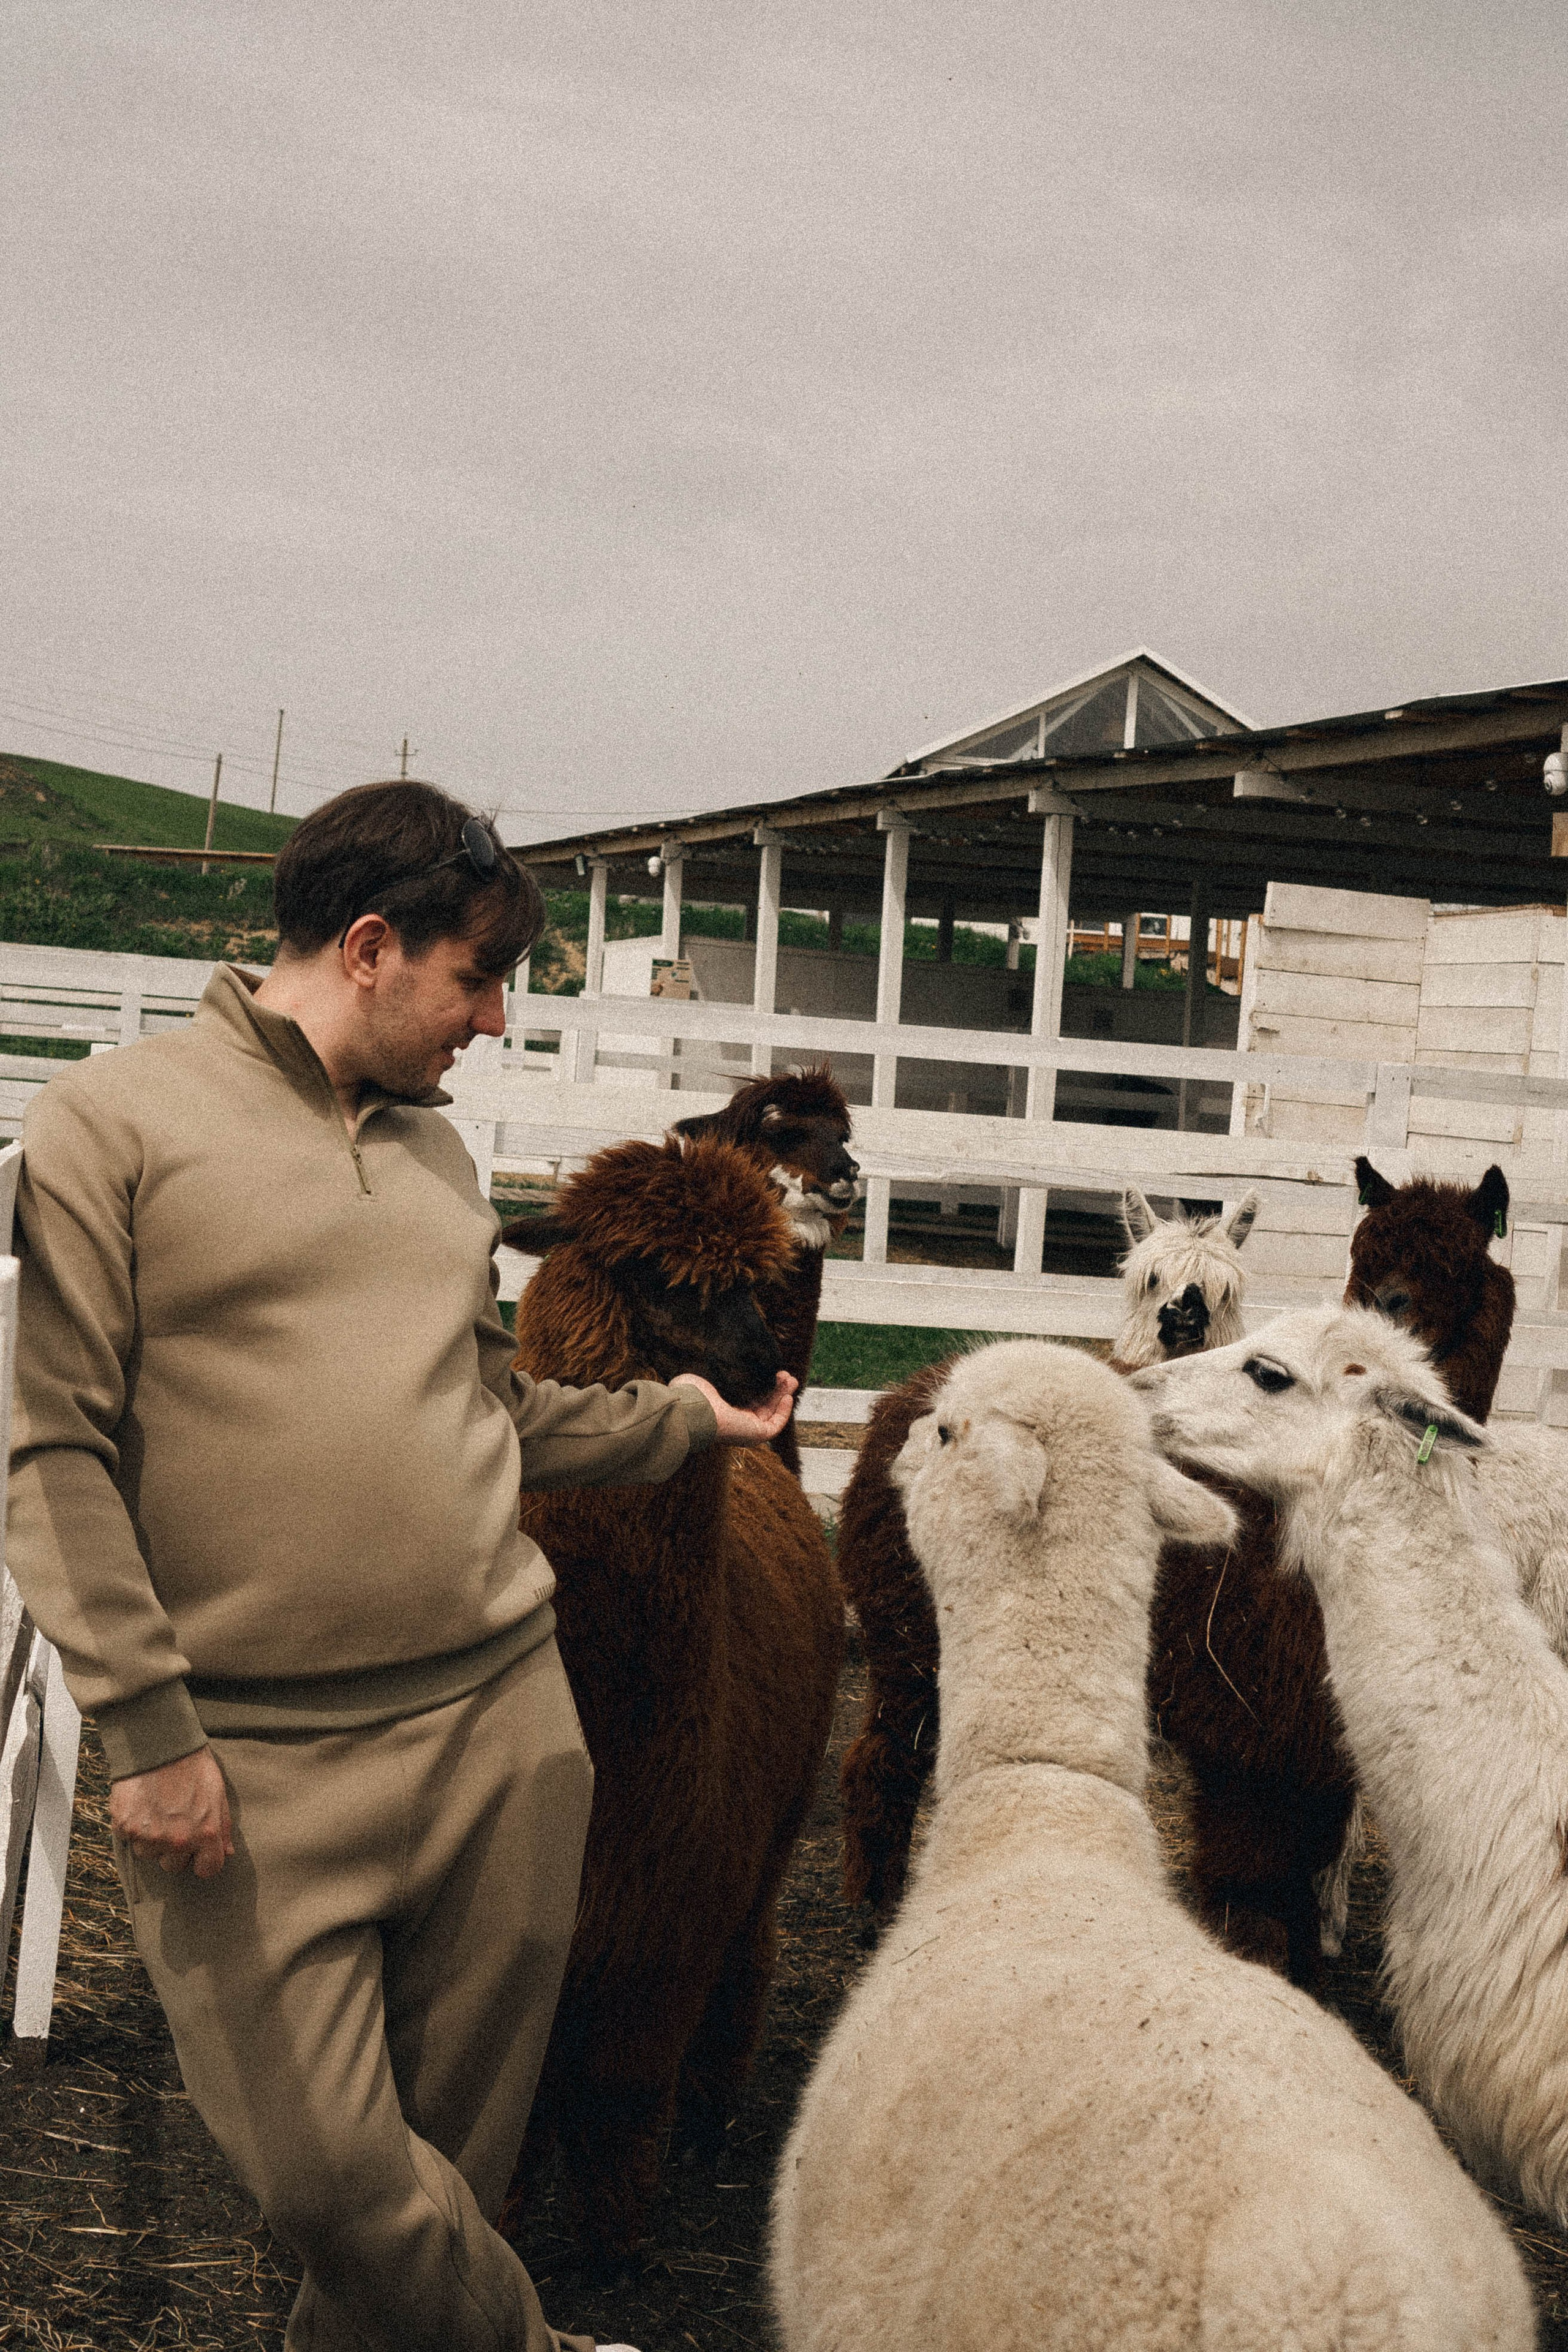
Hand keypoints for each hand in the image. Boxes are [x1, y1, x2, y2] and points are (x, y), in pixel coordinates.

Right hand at [110, 1746, 233, 1879]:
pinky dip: (133, 1826)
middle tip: (173, 1819)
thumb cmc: (193, 1766)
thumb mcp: (217, 1793)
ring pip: (149, 1854)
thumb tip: (227, 1853)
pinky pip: (130, 1840)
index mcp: (206, 1834)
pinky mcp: (126, 1828)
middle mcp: (178, 1841)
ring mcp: (150, 1837)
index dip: (202, 1859)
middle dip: (175, 1848)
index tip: (197, 1849)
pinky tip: (141, 1805)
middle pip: (174, 1865)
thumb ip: (223, 1827)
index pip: (207, 1870)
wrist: (159, 1744)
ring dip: (152, 1838)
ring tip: (156, 1808)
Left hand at [671, 1370, 797, 1445]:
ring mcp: (745, 1429)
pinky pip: (775, 1426)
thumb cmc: (693, 1393)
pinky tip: (787, 1396)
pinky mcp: (755, 1435)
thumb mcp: (708, 1376)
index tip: (767, 1371)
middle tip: (784, 1373)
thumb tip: (731, 1358)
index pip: (746, 1398)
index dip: (760, 1385)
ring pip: (770, 1413)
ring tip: (791, 1379)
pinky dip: (784, 1412)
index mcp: (722, 1408)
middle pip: (762, 1405)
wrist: (693, 1410)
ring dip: (782, 1396)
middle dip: (775, 1389)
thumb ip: (722, 1371)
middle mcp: (734, 1421)